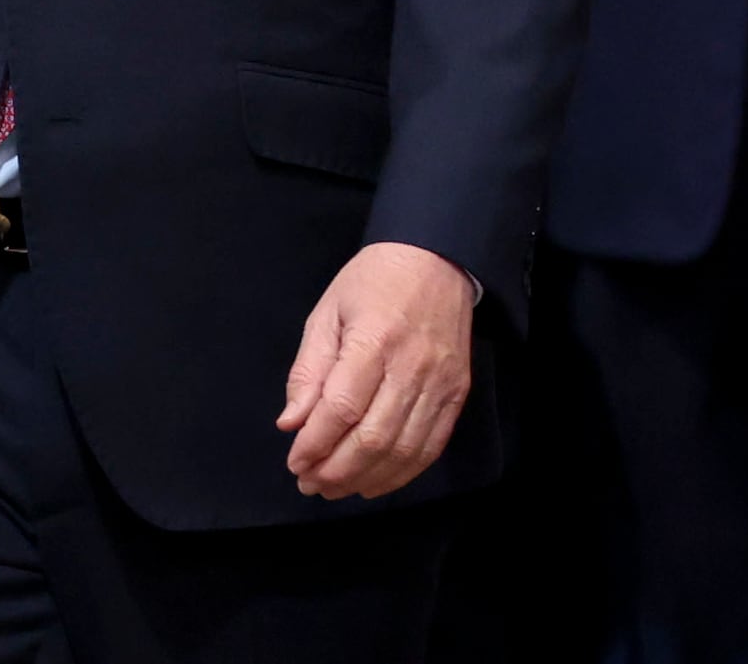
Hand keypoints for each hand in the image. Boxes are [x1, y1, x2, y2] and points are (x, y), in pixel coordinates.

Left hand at [278, 241, 473, 501]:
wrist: (436, 259)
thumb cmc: (373, 281)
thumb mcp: (328, 312)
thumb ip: (309, 370)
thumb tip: (291, 423)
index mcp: (373, 339)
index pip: (341, 407)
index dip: (315, 443)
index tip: (294, 461)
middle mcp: (411, 366)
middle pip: (373, 438)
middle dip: (335, 470)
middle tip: (309, 483)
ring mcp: (439, 383)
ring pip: (402, 451)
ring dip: (364, 479)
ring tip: (334, 487)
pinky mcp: (456, 394)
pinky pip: (430, 448)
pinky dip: (400, 474)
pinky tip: (373, 482)